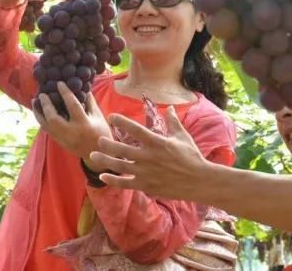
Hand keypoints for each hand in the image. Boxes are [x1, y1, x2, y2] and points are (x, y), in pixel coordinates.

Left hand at [34, 82, 112, 170]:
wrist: (98, 155)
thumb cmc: (101, 133)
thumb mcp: (98, 116)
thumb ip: (90, 102)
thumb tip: (83, 87)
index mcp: (83, 124)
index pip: (72, 105)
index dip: (65, 93)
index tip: (59, 83)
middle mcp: (71, 132)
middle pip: (53, 119)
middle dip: (46, 105)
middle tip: (42, 94)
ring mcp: (64, 139)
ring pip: (46, 126)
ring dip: (38, 113)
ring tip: (34, 101)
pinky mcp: (59, 143)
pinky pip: (47, 130)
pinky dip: (42, 120)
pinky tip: (39, 111)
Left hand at [89, 106, 208, 200]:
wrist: (199, 181)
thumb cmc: (192, 157)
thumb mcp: (183, 136)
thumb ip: (173, 122)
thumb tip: (169, 107)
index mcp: (157, 142)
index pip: (135, 129)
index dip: (122, 122)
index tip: (111, 116)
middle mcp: (148, 157)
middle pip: (122, 149)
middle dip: (107, 144)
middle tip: (98, 139)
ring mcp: (145, 172)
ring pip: (120, 166)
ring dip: (105, 161)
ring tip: (93, 156)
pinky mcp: (146, 185)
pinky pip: (126, 183)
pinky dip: (113, 181)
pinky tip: (103, 177)